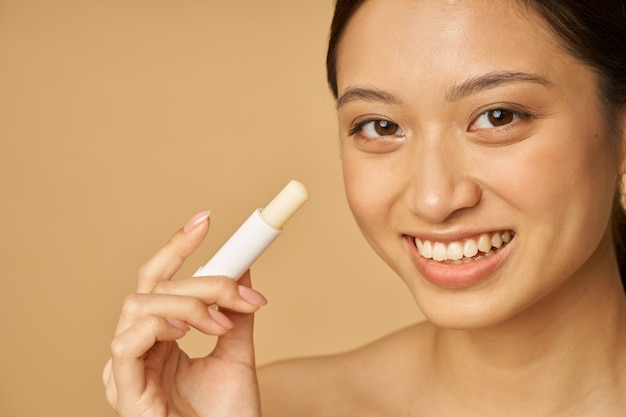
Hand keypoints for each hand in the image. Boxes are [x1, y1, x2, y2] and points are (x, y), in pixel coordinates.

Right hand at [103, 211, 265, 416]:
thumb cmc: (228, 416)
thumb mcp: (237, 352)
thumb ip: (235, 312)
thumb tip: (245, 267)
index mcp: (160, 339)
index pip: (160, 282)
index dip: (178, 247)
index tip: (207, 219)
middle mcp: (138, 348)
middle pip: (154, 288)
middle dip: (203, 280)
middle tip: (242, 290)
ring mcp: (126, 368)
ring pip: (142, 305)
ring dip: (190, 302)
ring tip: (225, 322)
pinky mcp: (122, 389)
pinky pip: (128, 340)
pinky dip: (164, 325)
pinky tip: (196, 331)